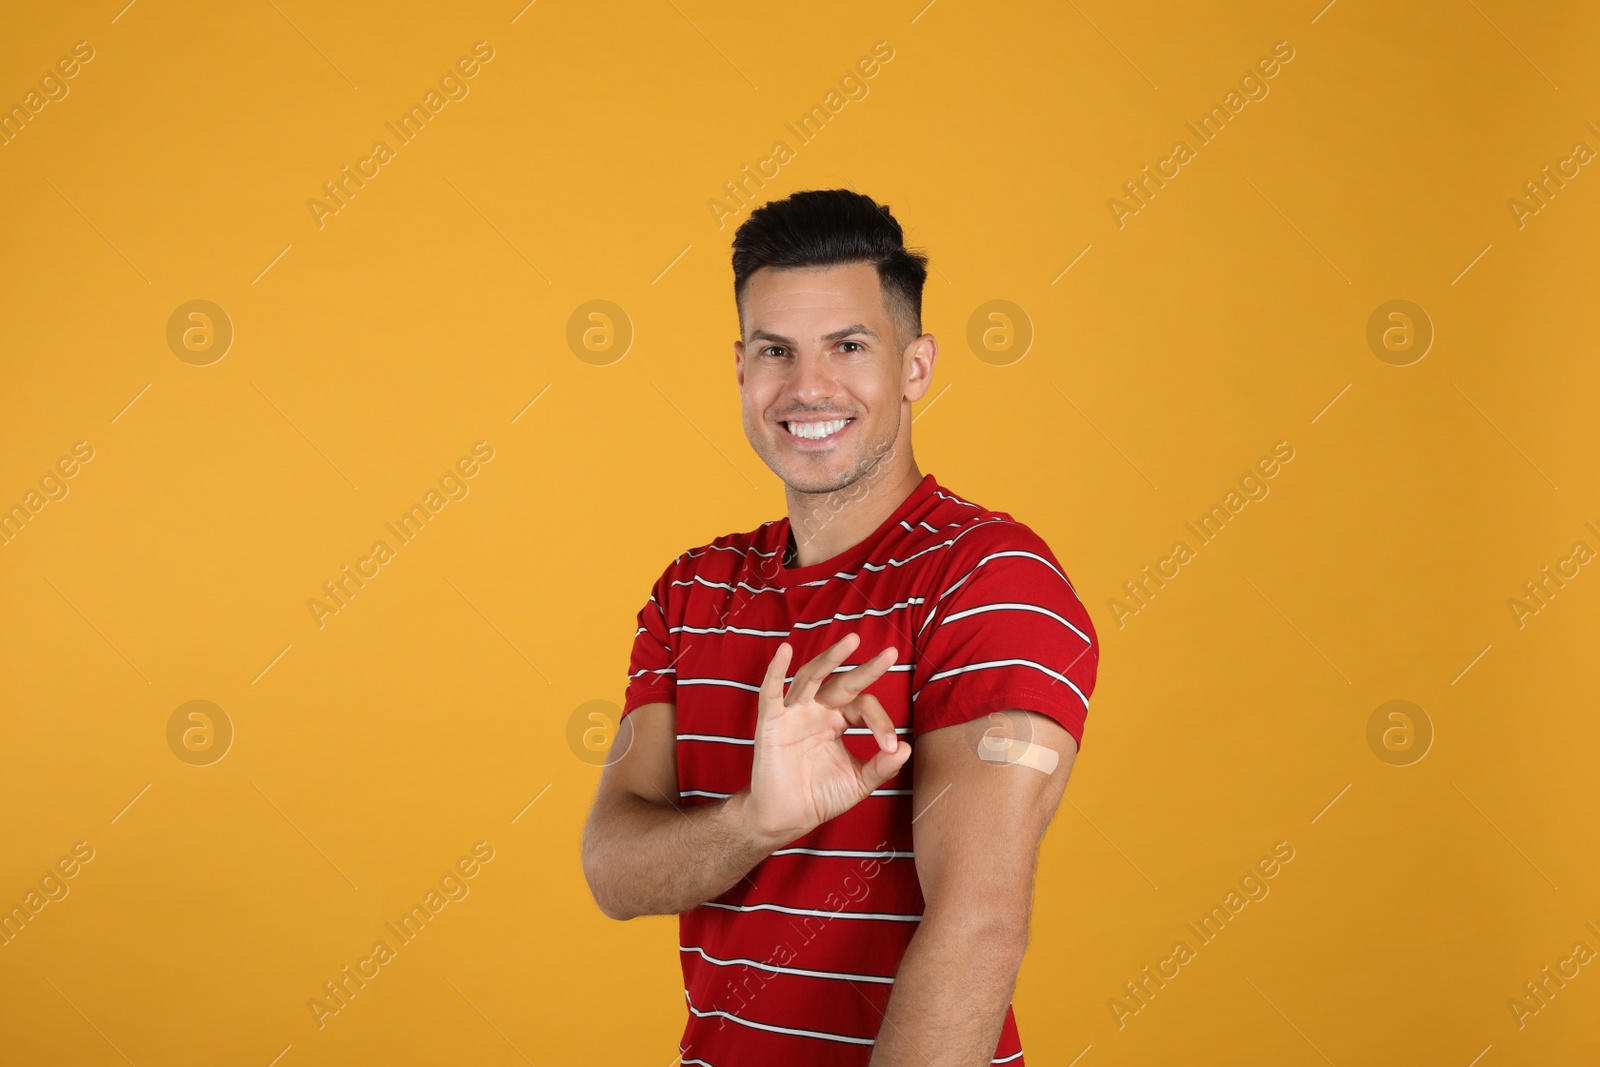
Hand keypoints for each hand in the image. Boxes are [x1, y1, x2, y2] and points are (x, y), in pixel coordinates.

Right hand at [741, 633, 913, 846]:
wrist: (786, 820)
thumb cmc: (819, 797)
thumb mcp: (858, 782)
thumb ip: (882, 767)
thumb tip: (906, 748)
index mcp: (837, 721)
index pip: (863, 706)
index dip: (881, 723)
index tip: (890, 747)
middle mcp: (816, 711)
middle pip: (843, 682)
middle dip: (866, 668)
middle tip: (891, 653)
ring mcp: (793, 714)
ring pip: (811, 678)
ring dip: (830, 658)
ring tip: (852, 640)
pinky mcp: (770, 724)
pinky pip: (771, 694)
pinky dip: (775, 672)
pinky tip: (784, 651)